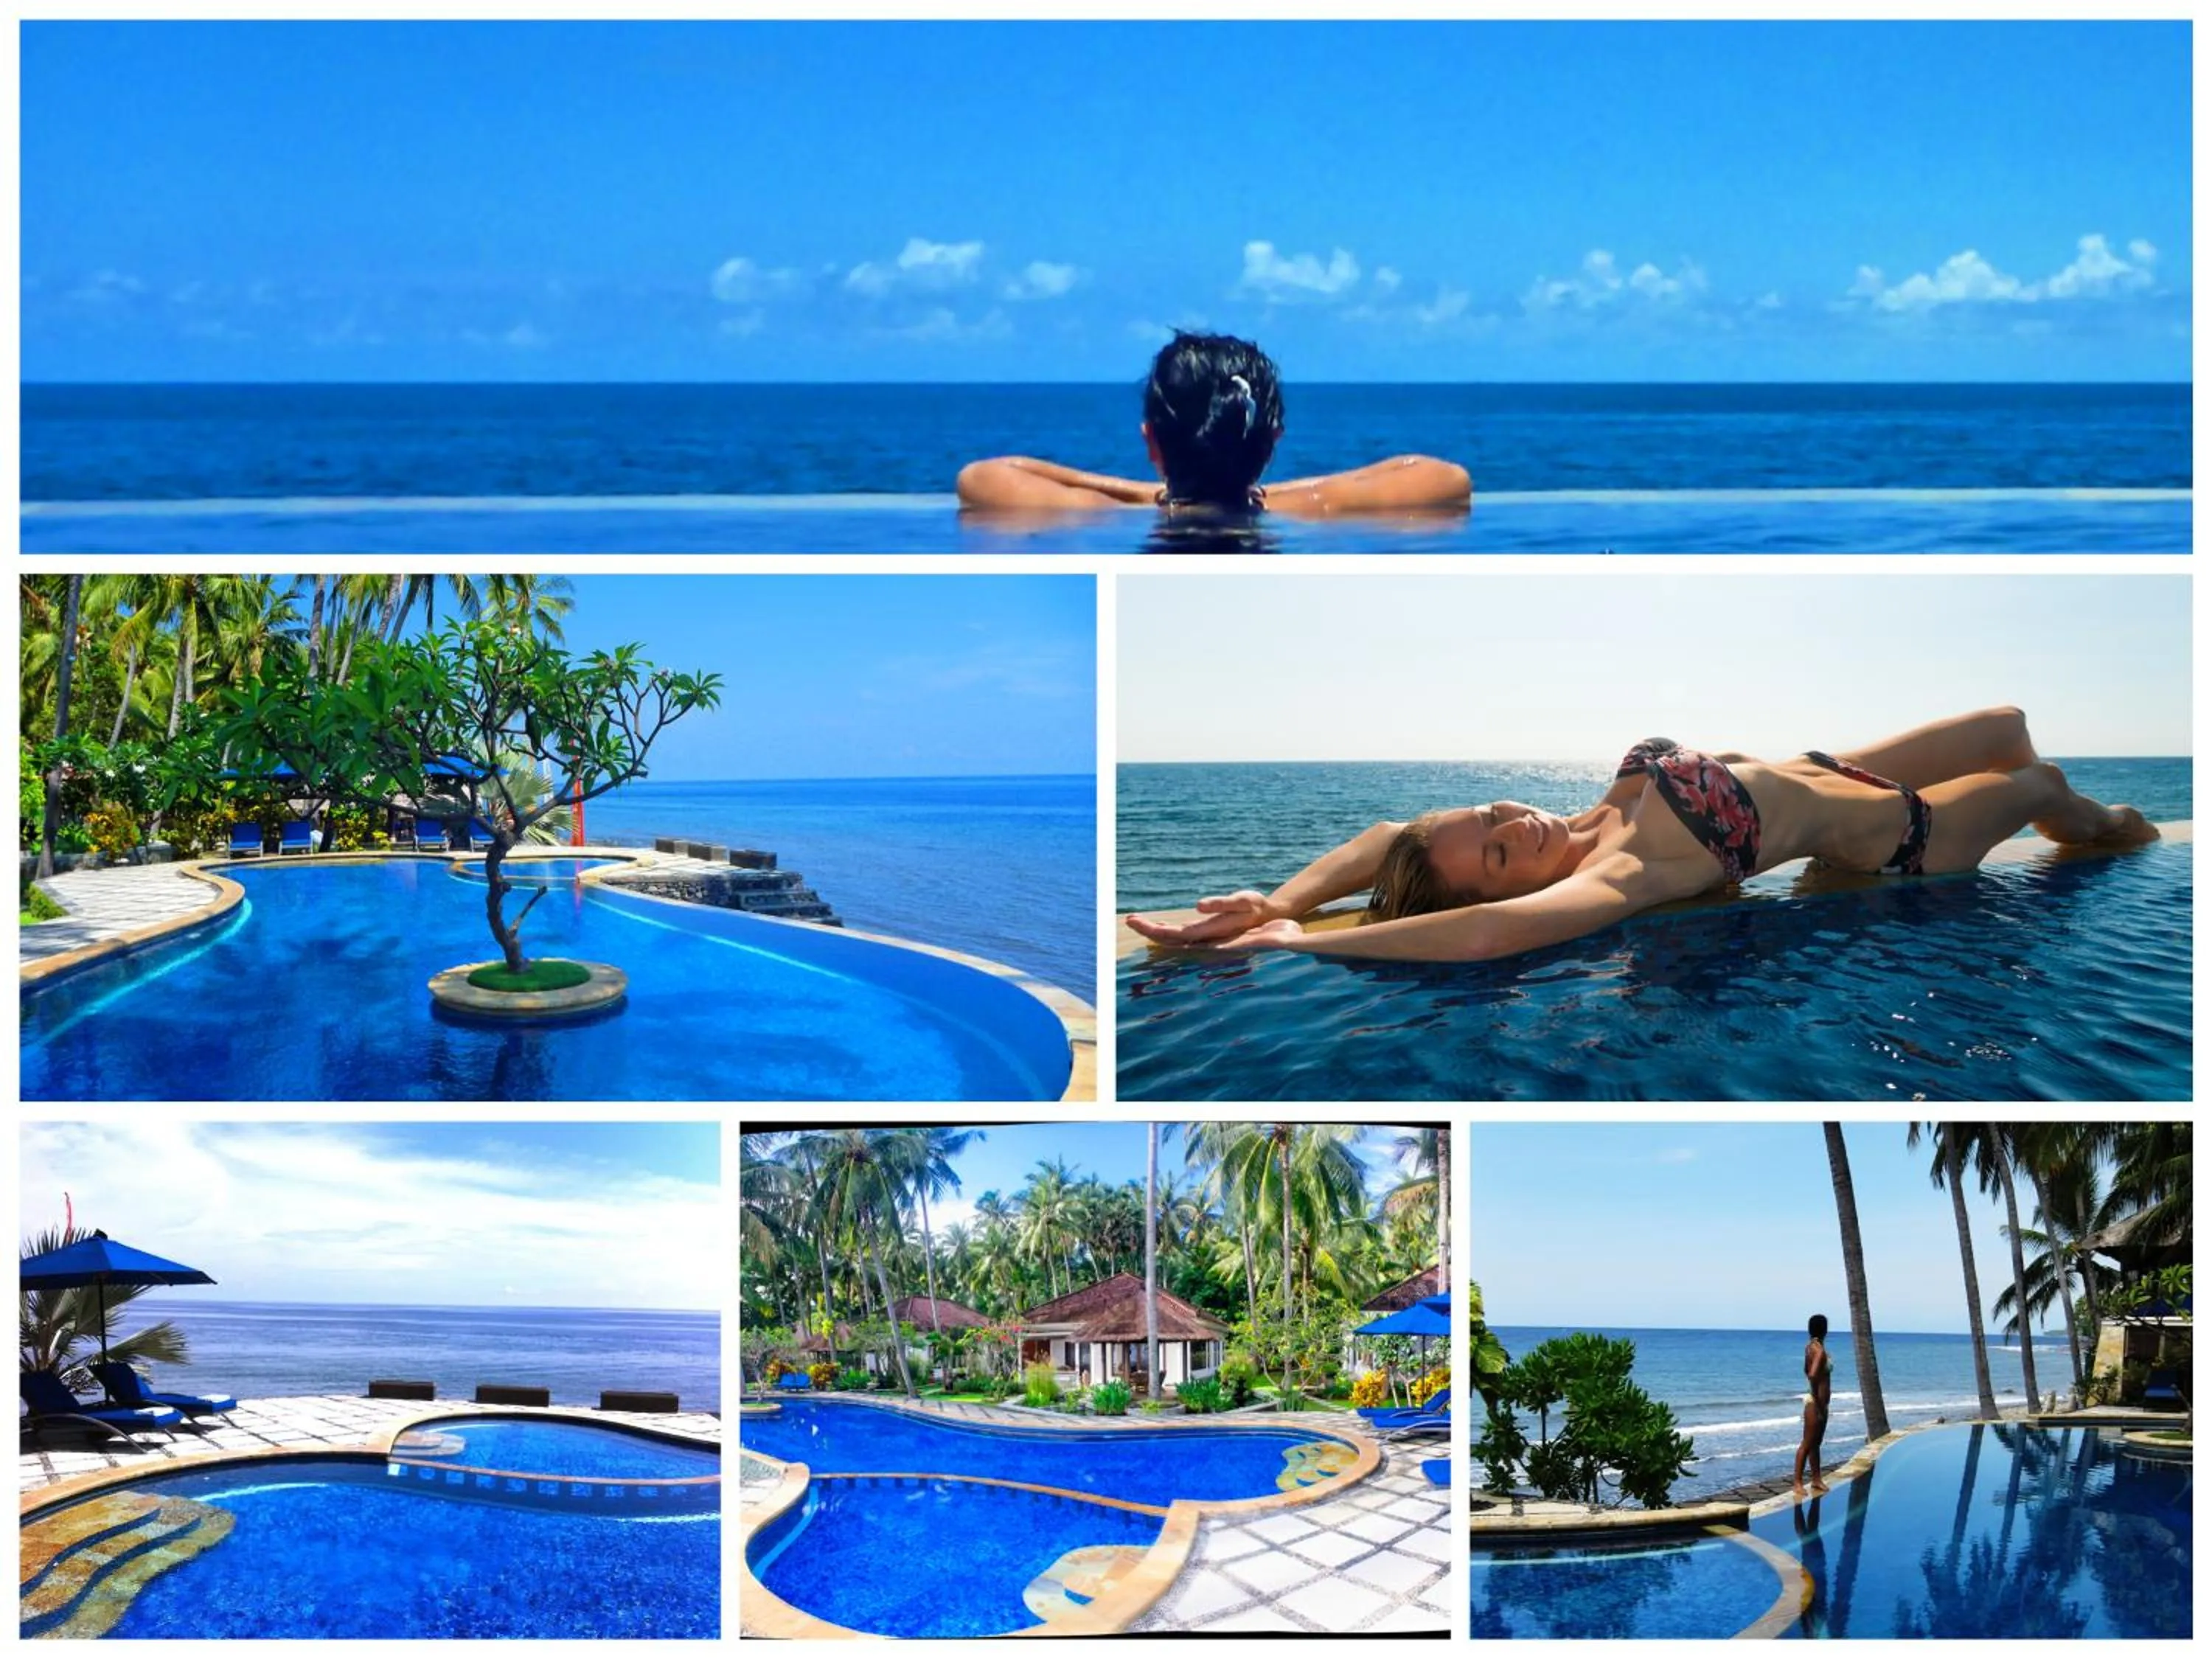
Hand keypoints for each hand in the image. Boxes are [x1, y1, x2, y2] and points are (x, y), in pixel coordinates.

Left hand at [1126, 890, 1281, 945]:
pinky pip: (1181, 934)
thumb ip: (1221, 904)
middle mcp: (1203, 938)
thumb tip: (1199, 905)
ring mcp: (1205, 937)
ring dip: (1154, 930)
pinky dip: (1167, 930)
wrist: (1272, 920)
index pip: (1173, 934)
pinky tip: (1159, 926)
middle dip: (1148, 929)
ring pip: (1173, 938)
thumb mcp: (1243, 901)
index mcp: (1207, 932)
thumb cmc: (1256, 907)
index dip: (1153, 930)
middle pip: (1168, 938)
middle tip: (1129, 919)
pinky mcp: (1207, 933)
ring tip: (1135, 921)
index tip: (1134, 920)